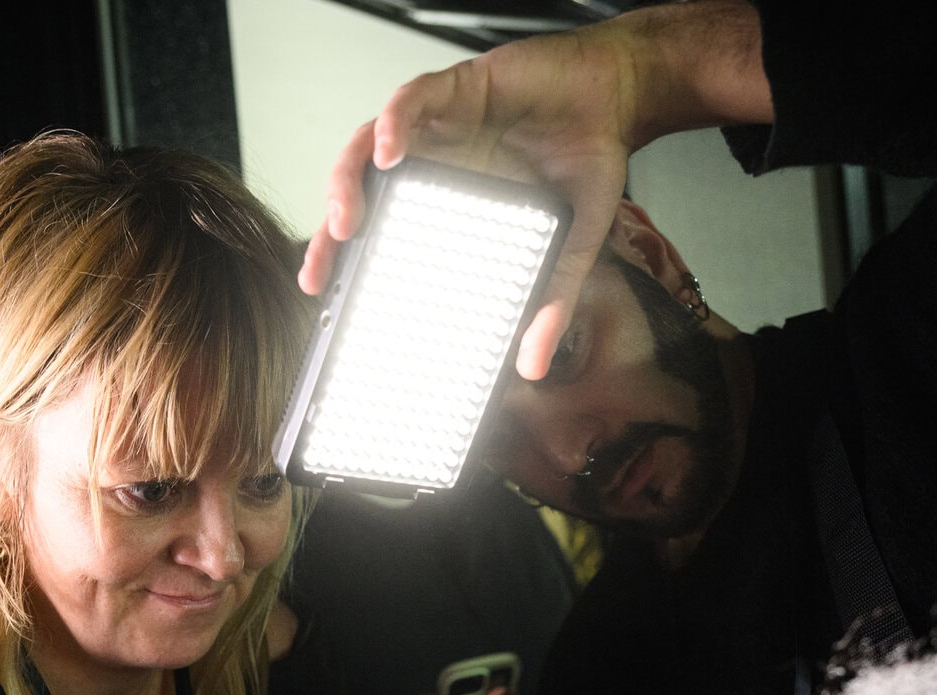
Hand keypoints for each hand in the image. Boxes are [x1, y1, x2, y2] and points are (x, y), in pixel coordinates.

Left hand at [299, 1, 768, 379]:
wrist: (615, 96)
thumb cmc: (584, 161)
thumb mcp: (571, 246)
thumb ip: (549, 300)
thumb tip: (534, 366)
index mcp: (447, 204)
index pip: (381, 235)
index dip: (350, 267)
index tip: (330, 305)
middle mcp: (432, 165)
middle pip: (358, 196)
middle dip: (330, 236)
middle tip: (320, 274)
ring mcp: (438, 126)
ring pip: (369, 148)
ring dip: (348, 182)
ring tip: (346, 222)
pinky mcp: (455, 88)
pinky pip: (410, 102)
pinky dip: (394, 124)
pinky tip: (390, 150)